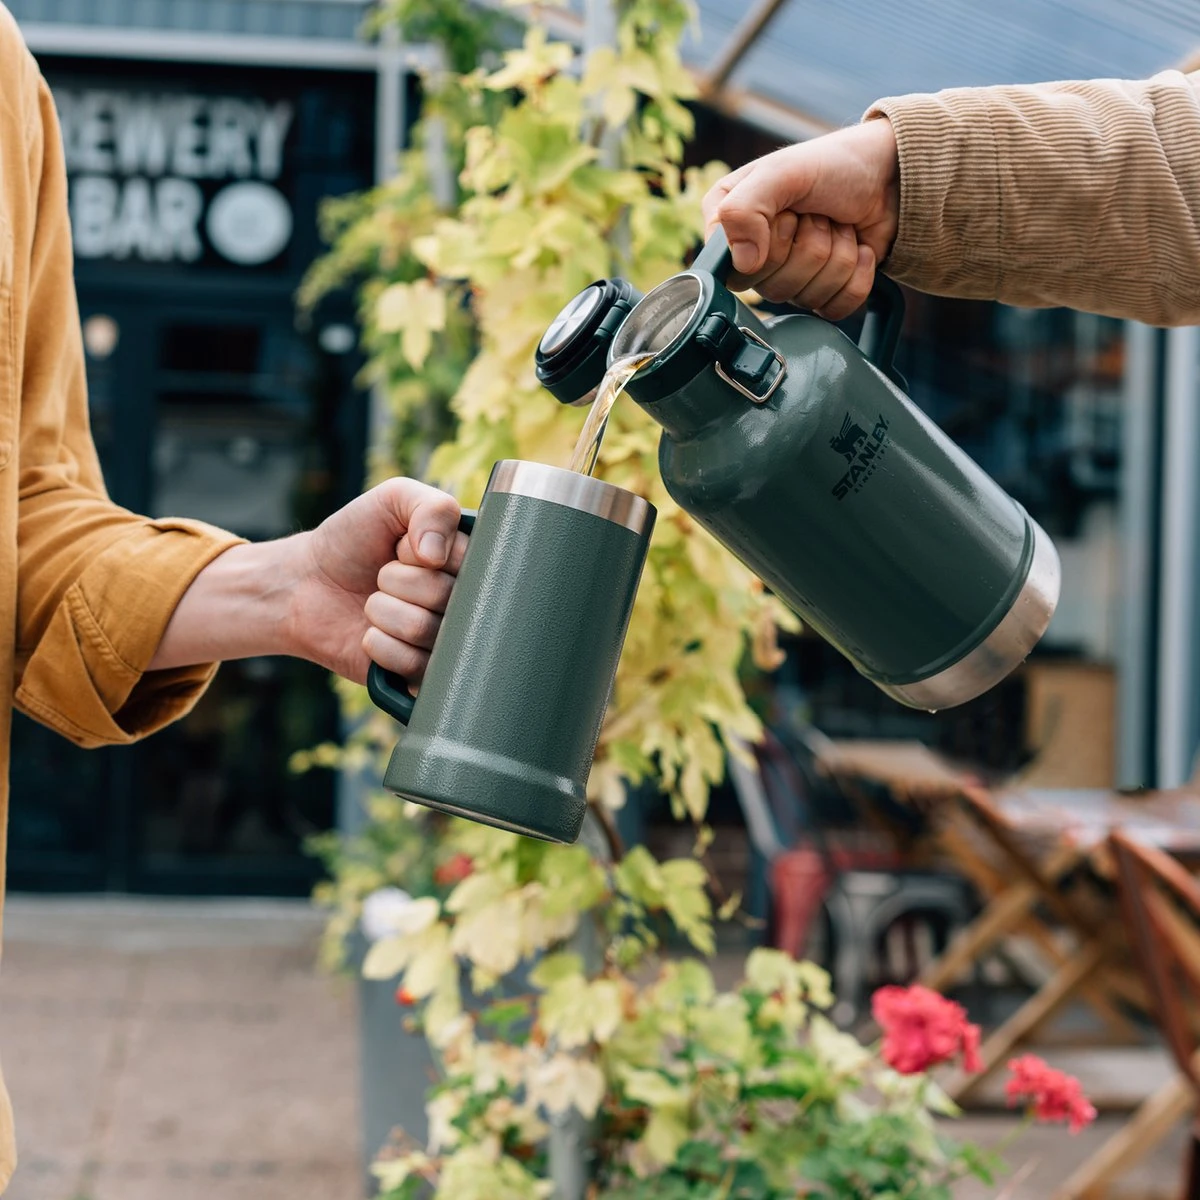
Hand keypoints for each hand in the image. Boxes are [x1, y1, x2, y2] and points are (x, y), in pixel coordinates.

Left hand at [294, 478, 467, 683]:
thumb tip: (437, 556)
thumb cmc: (354, 538)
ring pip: (427, 631)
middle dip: (398, 581)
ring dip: (383, 612)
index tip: (405, 548)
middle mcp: (464, 605)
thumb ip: (432, 508)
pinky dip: (381, 646)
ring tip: (373, 605)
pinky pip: (415, 666)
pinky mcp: (422, 675)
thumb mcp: (395, 500)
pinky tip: (370, 635)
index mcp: (469, 565)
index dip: (426, 554)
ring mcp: (445, 642)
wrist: (306, 583)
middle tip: (383, 576)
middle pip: (447, 598)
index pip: (473, 565)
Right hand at [702, 116, 899, 319]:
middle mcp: (753, 256)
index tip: (788, 215)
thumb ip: (744, 210)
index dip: (770, 245)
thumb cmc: (833, 164)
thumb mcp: (780, 172)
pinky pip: (834, 309)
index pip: (735, 269)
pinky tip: (857, 248)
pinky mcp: (822, 293)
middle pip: (774, 288)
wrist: (890, 174)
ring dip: (836, 256)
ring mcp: (789, 278)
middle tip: (817, 214)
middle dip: (811, 245)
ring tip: (838, 225)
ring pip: (807, 298)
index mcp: (729, 224)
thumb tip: (744, 264)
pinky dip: (856, 276)